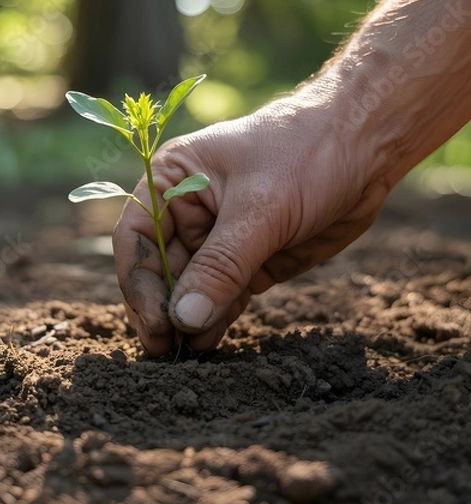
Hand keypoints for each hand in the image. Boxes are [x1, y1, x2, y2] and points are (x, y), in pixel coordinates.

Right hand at [113, 88, 390, 355]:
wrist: (365, 146)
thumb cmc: (306, 152)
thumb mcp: (260, 208)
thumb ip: (221, 266)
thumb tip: (183, 320)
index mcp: (173, 181)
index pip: (138, 238)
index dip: (139, 284)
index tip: (154, 323)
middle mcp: (188, 211)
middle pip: (160, 270)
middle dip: (163, 309)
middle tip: (166, 350)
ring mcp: (220, 240)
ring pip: (191, 289)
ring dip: (188, 321)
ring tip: (187, 356)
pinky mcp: (249, 261)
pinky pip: (224, 296)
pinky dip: (216, 320)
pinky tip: (211, 343)